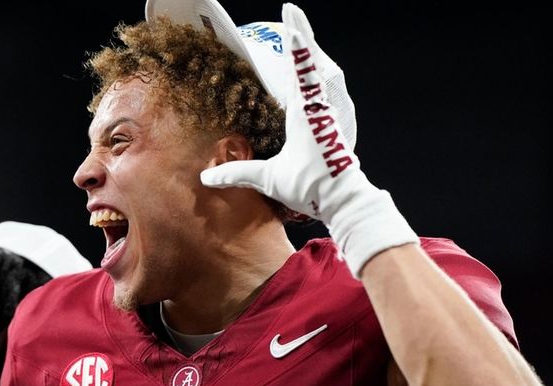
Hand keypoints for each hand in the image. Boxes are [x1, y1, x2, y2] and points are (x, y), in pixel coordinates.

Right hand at [202, 3, 416, 276]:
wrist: (345, 200)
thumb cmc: (313, 186)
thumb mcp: (272, 179)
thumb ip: (239, 173)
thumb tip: (206, 175)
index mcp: (306, 112)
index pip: (301, 67)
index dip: (296, 40)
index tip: (290, 13)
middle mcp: (318, 106)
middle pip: (313, 61)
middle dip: (302, 36)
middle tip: (292, 12)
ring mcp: (326, 112)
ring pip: (321, 72)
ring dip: (309, 53)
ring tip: (298, 37)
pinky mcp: (329, 120)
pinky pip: (322, 87)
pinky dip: (313, 73)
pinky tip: (306, 75)